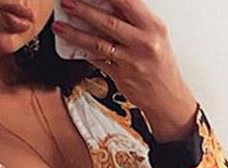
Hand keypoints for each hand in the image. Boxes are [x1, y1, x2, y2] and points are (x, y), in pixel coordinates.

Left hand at [53, 0, 198, 140]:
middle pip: (108, 21)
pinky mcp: (121, 77)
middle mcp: (143, 42)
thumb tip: (109, 5)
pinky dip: (84, 52)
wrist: (167, 98)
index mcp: (154, 26)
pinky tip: (72, 46)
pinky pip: (98, 61)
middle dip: (83, 9)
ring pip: (98, 43)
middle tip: (67, 2)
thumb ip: (134, 21)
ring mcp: (131, 61)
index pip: (127, 1)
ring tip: (60, 26)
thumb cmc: (160, 65)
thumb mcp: (155, 36)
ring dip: (75, 33)